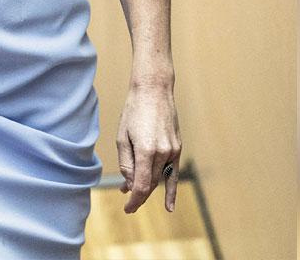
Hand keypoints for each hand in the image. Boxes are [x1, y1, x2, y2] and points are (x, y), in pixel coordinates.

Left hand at [117, 82, 181, 213]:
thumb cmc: (134, 111)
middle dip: (137, 192)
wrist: (154, 91)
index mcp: (146, 151)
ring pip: (159, 178)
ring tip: (133, 192)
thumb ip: (126, 163)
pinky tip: (169, 206)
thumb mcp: (122, 137)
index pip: (142, 186)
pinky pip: (174, 173)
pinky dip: (171, 190)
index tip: (127, 208)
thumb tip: (130, 184)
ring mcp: (173, 150)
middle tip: (124, 196)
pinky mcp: (178, 147)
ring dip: (147, 187)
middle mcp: (163, 153)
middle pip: (150, 183)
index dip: (134, 200)